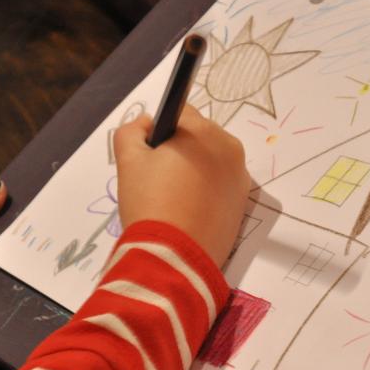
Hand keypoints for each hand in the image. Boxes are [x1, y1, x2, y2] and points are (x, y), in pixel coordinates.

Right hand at [114, 105, 250, 266]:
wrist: (174, 257)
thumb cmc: (150, 204)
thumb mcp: (128, 160)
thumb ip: (131, 130)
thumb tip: (146, 124)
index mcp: (204, 132)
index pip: (180, 112)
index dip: (159, 131)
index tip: (149, 155)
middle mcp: (230, 149)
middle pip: (198, 137)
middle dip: (179, 151)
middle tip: (158, 180)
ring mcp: (240, 178)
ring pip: (210, 162)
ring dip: (193, 171)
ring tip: (172, 199)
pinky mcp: (242, 204)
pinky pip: (220, 186)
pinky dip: (205, 192)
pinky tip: (187, 211)